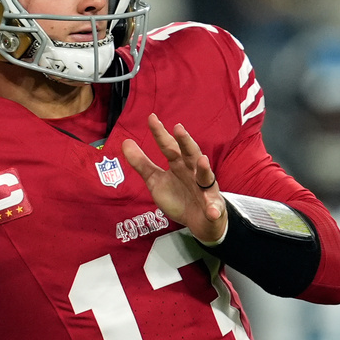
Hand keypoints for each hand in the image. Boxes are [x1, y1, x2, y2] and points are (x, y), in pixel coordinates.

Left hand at [122, 113, 226, 244]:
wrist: (198, 220)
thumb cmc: (178, 196)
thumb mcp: (155, 180)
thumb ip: (142, 163)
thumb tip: (125, 142)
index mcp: (179, 164)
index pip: (169, 146)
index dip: (160, 133)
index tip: (151, 118)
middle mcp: (193, 171)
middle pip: (190, 154)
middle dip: (185, 142)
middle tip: (179, 129)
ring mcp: (205, 188)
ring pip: (206, 176)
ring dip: (204, 169)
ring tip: (202, 160)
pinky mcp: (213, 206)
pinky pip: (214, 208)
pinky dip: (214, 209)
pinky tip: (212, 211)